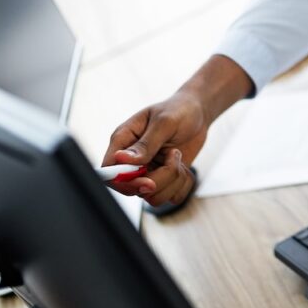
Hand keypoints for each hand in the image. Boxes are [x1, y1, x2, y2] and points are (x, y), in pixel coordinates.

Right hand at [102, 92, 208, 206]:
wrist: (198, 112)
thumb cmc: (179, 110)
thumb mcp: (164, 122)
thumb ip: (145, 143)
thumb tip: (121, 159)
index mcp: (123, 141)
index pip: (109, 172)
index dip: (124, 183)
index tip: (149, 181)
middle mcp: (132, 160)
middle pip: (133, 189)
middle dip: (158, 180)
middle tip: (173, 156)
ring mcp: (148, 172)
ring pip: (153, 197)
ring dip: (173, 180)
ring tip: (177, 155)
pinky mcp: (164, 179)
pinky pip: (172, 197)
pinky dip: (183, 184)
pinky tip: (185, 166)